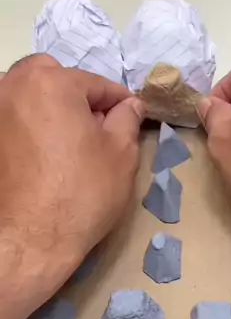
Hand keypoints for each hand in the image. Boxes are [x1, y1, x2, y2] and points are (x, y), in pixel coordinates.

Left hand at [0, 55, 143, 317]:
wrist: (29, 242)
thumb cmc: (81, 194)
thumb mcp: (121, 155)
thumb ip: (126, 120)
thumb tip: (129, 105)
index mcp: (51, 83)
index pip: (95, 83)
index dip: (118, 101)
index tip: (131, 116)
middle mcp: (13, 88)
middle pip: (49, 76)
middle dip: (73, 94)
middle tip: (92, 127)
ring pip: (24, 96)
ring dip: (45, 107)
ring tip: (64, 142)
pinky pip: (9, 121)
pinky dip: (24, 129)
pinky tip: (39, 157)